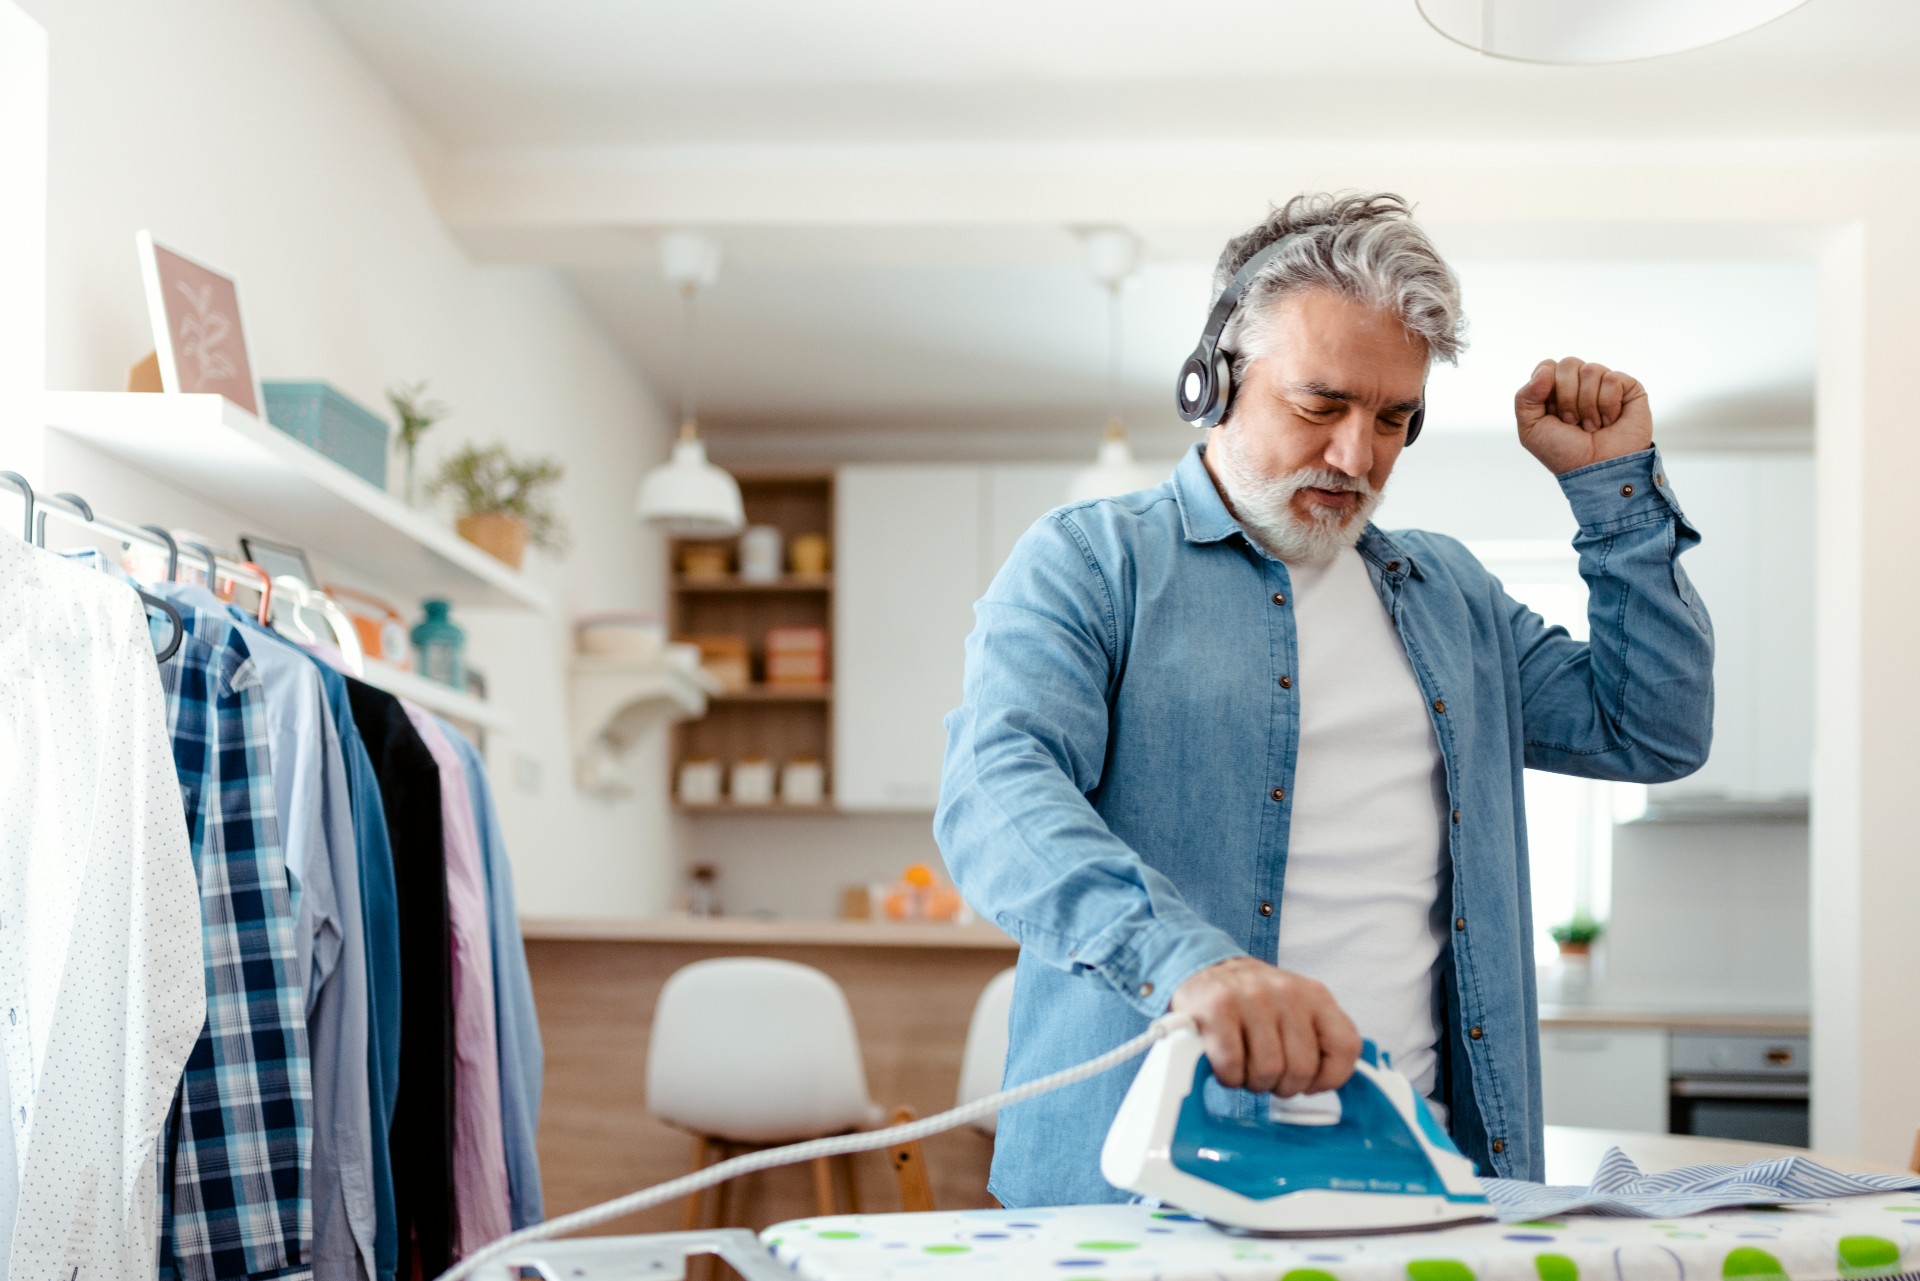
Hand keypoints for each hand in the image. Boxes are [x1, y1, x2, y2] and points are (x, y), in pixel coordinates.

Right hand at [1168, 956, 1361, 1095]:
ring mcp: (1251, 998)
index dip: (1330, 1078)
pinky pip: (1232, 1066)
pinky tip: (1226, 1066)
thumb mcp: (1297, 1008)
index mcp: (1315, 995)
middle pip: (1302, 1069)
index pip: (1346, 1047)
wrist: (1205, 969)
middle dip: (1284, 1086)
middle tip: (1268, 1076)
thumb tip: (1329, 1082)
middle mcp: (1287, 992)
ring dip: (1254, 1083)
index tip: (1311, 1083)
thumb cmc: (1255, 1001)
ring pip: (1267, 1071)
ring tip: (1246, 1068)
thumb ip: (1319, 1038)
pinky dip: (1229, 1077)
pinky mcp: (1217, 1008)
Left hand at [1514, 356, 1652, 475]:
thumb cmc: (1564, 452)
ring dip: (1587, 406)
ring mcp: (1604, 384)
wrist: (1596, 470)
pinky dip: (1607, 405)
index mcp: (1555, 389)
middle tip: (1573, 423)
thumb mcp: (1530, 430)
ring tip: (1592, 426)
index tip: (1553, 416)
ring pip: (1591, 370)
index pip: (1547, 366)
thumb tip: (1545, 369)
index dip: (1548, 390)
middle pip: (1568, 363)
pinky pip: (1613, 379)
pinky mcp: (1628, 388)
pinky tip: (1610, 421)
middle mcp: (1580, 383)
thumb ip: (1525, 398)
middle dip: (1567, 398)